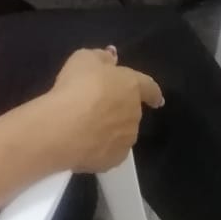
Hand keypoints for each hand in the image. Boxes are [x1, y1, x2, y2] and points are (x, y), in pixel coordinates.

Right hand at [46, 49, 163, 173]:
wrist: (63, 128)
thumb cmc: (76, 87)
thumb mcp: (84, 58)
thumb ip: (101, 58)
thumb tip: (112, 59)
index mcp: (131, 86)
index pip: (149, 88)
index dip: (152, 92)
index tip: (157, 99)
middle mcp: (134, 114)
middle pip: (131, 110)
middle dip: (119, 108)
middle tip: (96, 106)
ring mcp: (126, 140)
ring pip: (122, 132)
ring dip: (111, 128)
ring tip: (86, 127)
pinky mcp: (113, 161)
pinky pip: (110, 150)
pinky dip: (101, 146)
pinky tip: (83, 143)